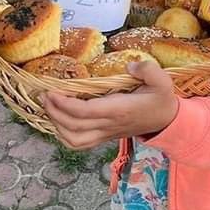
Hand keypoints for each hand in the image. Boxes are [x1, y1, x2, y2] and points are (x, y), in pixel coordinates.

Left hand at [42, 60, 178, 149]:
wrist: (166, 121)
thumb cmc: (160, 99)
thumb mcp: (162, 81)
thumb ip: (148, 70)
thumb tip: (130, 65)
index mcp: (119, 110)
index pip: (85, 112)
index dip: (65, 104)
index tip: (51, 91)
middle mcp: (109, 124)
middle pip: (73, 126)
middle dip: (54, 111)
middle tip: (43, 95)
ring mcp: (105, 133)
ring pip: (74, 139)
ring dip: (56, 125)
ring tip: (49, 107)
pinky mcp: (104, 137)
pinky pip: (79, 144)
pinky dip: (64, 135)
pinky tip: (58, 121)